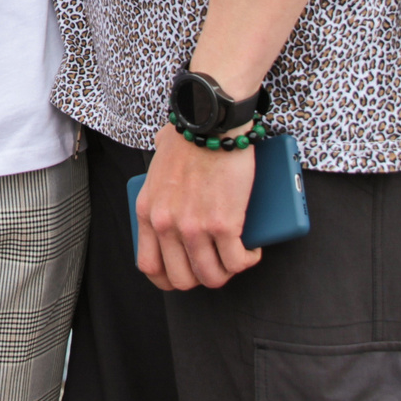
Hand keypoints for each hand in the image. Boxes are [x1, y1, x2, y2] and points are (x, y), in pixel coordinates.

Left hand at [134, 125, 262, 290]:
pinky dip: (248, 260)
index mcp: (148, 212)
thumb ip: (156, 181)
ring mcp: (194, 227)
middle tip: (217, 264)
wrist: (210, 121)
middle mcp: (167, 225)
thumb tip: (163, 175)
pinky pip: (237, 261)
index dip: (170, 279)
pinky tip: (252, 251)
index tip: (186, 275)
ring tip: (237, 258)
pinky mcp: (224, 224)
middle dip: (202, 278)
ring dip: (228, 272)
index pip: (150, 266)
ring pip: (212, 276)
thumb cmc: (188, 136)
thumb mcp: (157, 165)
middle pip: (183, 279)